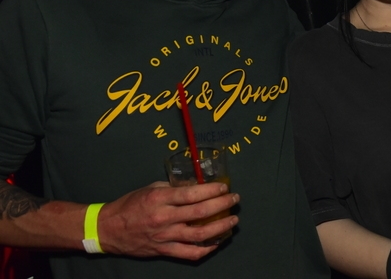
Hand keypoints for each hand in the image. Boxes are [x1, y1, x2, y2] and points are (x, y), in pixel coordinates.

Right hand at [97, 181, 238, 259]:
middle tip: (234, 200)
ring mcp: (164, 236)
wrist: (108, 229)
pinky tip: (217, 242)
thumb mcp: (150, 188)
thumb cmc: (130, 205)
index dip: (212, 190)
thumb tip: (196, 185)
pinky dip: (206, 249)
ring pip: (199, 234)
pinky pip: (189, 253)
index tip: (224, 187)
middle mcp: (164, 218)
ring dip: (220, 227)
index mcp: (160, 199)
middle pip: (201, 212)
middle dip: (222, 205)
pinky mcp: (163, 251)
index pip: (192, 194)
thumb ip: (173, 188)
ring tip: (232, 220)